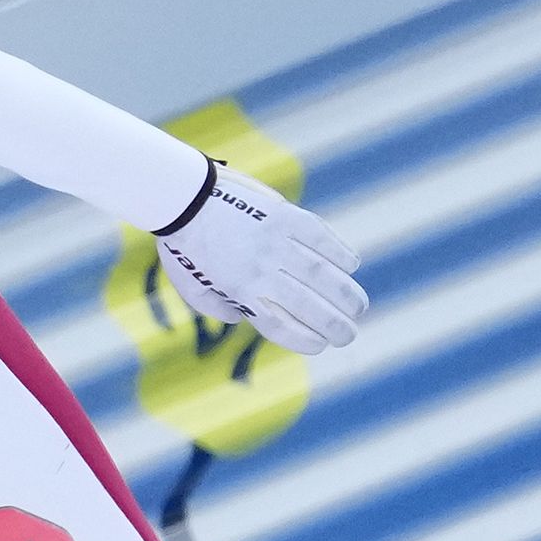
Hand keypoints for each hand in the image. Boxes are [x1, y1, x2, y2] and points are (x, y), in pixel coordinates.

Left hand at [151, 162, 367, 354]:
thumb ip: (216, 308)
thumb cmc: (182, 245)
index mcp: (239, 292)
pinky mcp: (284, 215)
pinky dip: (339, 251)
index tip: (321, 345)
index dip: (305, 340)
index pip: (281, 325)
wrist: (181, 195)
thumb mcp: (190, 287)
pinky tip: (352, 265)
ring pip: (321, 273)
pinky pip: (319, 236)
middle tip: (349, 335)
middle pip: (308, 305)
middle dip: (336, 325)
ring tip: (359, 307)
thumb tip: (241, 316)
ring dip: (346, 293)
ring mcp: (275, 242)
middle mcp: (261, 270)